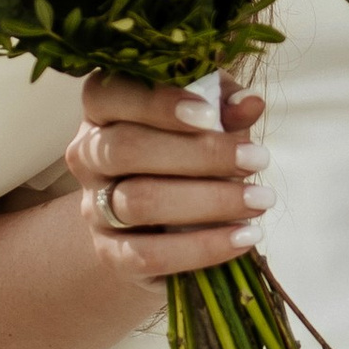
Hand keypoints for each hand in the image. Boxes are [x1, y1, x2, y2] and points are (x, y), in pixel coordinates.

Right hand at [67, 73, 267, 291]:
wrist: (162, 224)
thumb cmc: (187, 155)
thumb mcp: (207, 122)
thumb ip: (225, 108)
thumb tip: (250, 103)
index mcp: (102, 110)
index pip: (107, 94)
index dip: (156, 102)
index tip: (210, 114)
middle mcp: (88, 156)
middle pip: (126, 148)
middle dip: (199, 154)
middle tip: (258, 159)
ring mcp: (94, 207)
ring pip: (140, 201)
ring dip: (210, 201)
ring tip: (260, 200)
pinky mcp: (111, 254)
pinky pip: (151, 254)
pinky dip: (203, 247)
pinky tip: (244, 237)